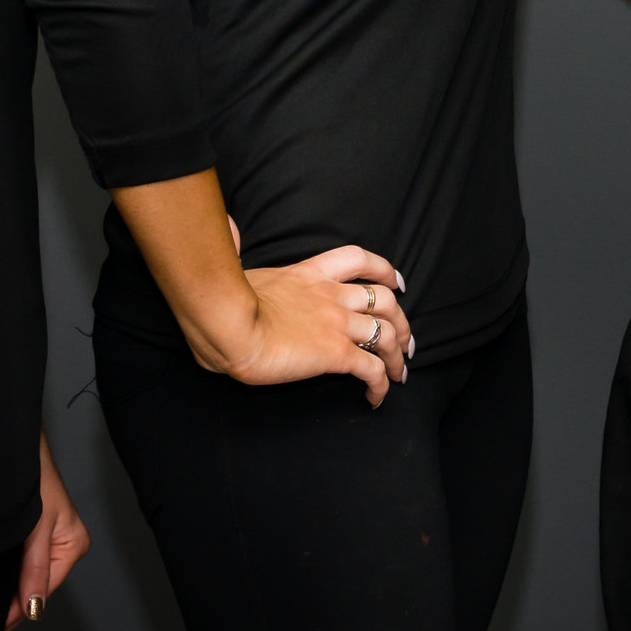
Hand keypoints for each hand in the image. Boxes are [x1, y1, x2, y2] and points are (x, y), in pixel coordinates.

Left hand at [10, 435, 90, 630]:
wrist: (13, 447)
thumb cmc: (32, 477)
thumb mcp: (34, 527)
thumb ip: (35, 568)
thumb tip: (34, 606)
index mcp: (73, 545)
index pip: (44, 590)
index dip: (20, 610)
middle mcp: (64, 545)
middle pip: (37, 586)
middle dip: (15, 604)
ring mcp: (50, 540)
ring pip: (28, 577)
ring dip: (9, 591)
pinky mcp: (34, 534)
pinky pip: (23, 564)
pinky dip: (8, 576)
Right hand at [181, 241, 412, 405]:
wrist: (228, 323)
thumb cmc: (224, 302)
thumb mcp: (240, 269)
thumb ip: (243, 254)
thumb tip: (229, 232)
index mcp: (309, 274)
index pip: (358, 259)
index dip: (384, 269)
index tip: (397, 282)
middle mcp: (331, 295)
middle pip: (385, 300)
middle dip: (402, 320)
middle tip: (406, 341)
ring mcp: (337, 323)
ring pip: (387, 334)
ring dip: (397, 356)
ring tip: (399, 373)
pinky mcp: (335, 353)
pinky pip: (371, 369)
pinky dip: (381, 384)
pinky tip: (377, 397)